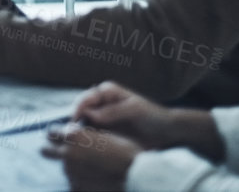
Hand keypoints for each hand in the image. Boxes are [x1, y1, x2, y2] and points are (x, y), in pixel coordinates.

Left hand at [41, 122, 141, 190]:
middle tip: (66, 152)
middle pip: (45, 151)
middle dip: (52, 150)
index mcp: (73, 136)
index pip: (51, 132)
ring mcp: (70, 173)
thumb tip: (81, 131)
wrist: (136, 176)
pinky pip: (74, 183)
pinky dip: (81, 182)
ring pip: (64, 168)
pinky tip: (94, 180)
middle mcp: (67, 154)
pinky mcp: (76, 188)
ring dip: (72, 167)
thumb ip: (89, 133)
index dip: (59, 134)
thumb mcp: (107, 134)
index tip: (66, 137)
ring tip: (92, 168)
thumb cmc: (127, 152)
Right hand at [75, 83, 224, 160]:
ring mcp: (102, 118)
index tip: (75, 121)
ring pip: (84, 123)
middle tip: (71, 133)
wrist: (167, 132)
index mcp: (107, 92)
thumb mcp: (135, 110)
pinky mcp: (106, 132)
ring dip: (79, 130)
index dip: (78, 108)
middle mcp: (102, 103)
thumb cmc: (152, 115)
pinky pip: (92, 134)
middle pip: (81, 109)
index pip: (86, 98)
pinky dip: (87, 139)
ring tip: (76, 140)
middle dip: (74, 119)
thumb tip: (91, 115)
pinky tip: (87, 146)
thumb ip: (114, 111)